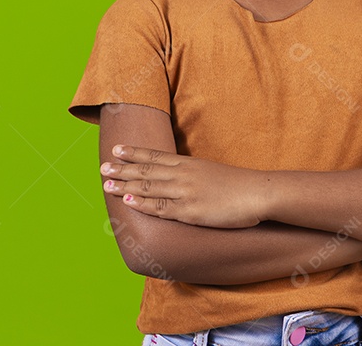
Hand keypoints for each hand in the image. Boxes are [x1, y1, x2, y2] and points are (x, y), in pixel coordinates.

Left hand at [101, 145, 267, 227]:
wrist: (258, 193)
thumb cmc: (237, 184)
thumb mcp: (210, 172)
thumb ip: (192, 174)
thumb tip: (178, 177)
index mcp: (188, 164)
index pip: (155, 156)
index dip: (134, 153)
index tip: (116, 149)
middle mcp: (183, 175)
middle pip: (146, 171)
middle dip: (123, 169)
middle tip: (103, 167)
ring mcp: (185, 193)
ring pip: (149, 187)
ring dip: (126, 185)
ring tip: (107, 184)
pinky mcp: (190, 211)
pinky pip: (161, 207)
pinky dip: (143, 204)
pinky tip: (128, 201)